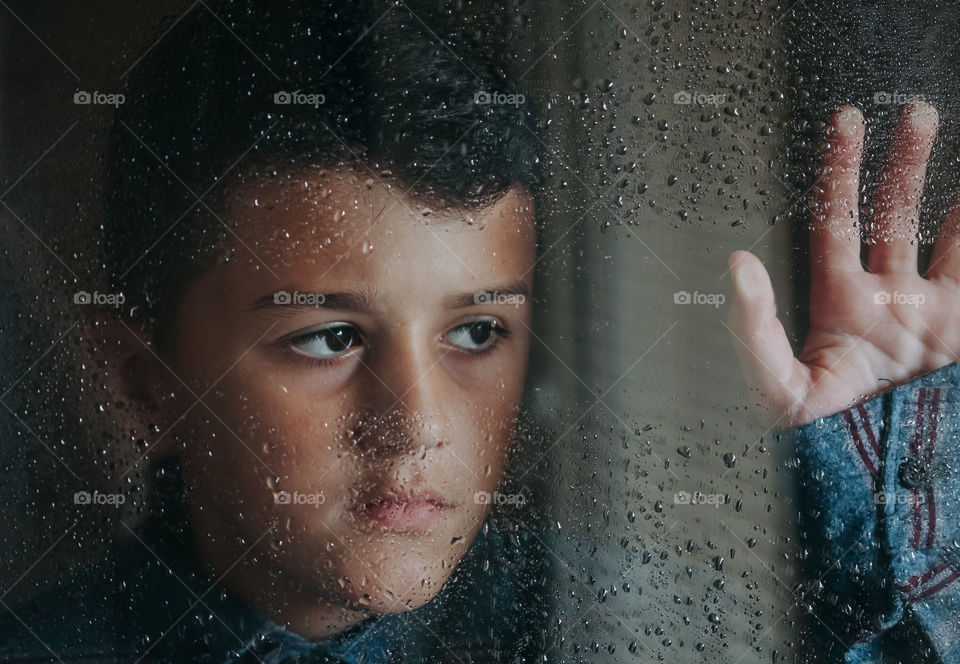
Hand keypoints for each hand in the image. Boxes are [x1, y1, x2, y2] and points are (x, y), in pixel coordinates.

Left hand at [727, 101, 959, 428]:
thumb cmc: (822, 445)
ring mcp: (938, 316)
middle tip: (913, 111)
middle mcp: (892, 299)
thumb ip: (754, 330)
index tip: (845, 122)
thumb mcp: (780, 391)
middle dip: (905, 162)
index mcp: (843, 302)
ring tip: (945, 133)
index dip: (839, 170)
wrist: (885, 489)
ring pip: (954, 235)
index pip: (838, 220)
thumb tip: (736, 264)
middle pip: (898, 215)